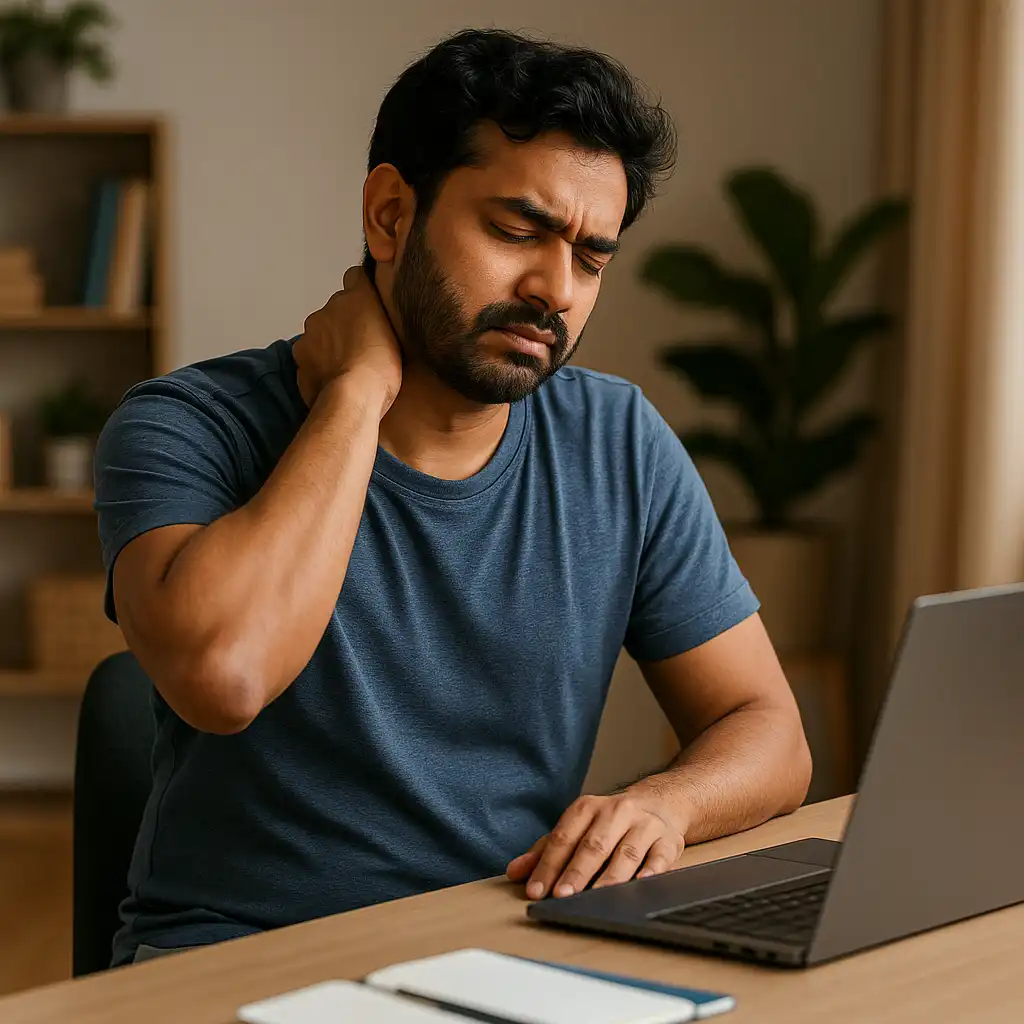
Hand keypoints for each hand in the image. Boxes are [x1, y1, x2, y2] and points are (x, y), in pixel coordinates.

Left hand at [292, 266, 402, 413]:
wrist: (352, 397)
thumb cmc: (380, 367)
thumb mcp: (398, 335)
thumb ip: (383, 315)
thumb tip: (377, 310)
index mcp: (354, 298)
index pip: (355, 277)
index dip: (361, 290)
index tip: (369, 305)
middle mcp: (327, 310)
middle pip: (335, 310)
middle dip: (344, 323)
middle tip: (362, 346)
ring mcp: (309, 335)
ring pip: (320, 334)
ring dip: (330, 345)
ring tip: (349, 366)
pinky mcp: (300, 359)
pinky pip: (311, 358)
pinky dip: (320, 365)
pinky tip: (336, 379)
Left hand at [506, 792, 686, 899]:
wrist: (660, 803)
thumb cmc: (610, 822)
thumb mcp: (576, 828)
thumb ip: (546, 850)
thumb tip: (515, 872)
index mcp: (587, 808)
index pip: (563, 838)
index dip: (548, 865)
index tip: (536, 890)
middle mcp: (616, 811)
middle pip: (593, 845)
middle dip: (577, 872)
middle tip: (563, 895)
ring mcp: (643, 825)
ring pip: (626, 852)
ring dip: (610, 877)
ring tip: (597, 898)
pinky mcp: (668, 840)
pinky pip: (660, 856)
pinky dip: (651, 871)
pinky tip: (641, 884)